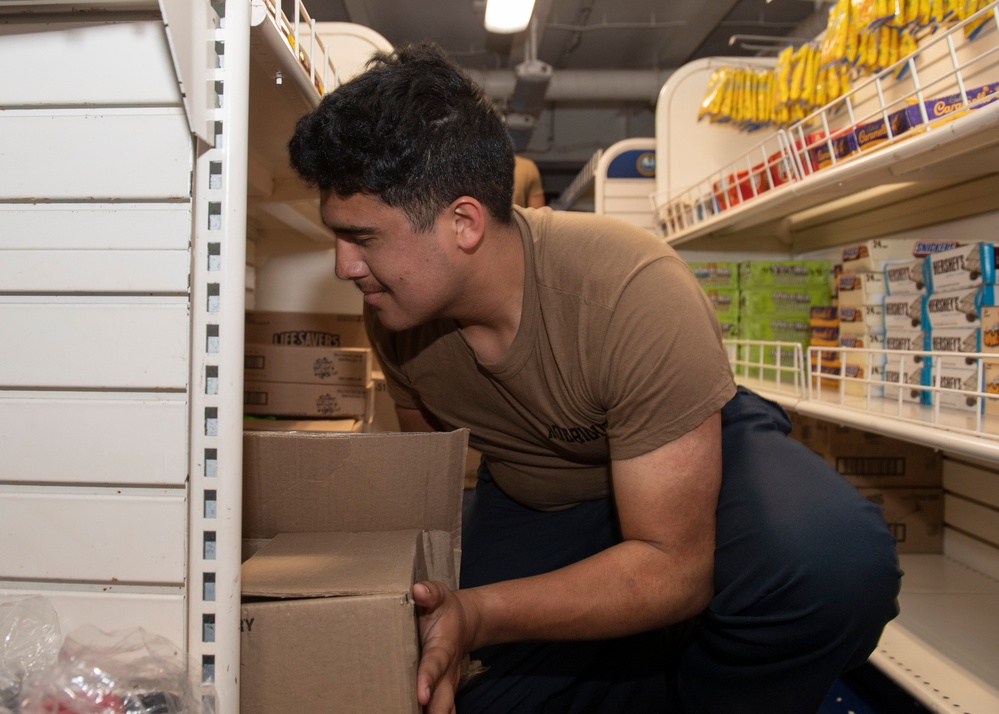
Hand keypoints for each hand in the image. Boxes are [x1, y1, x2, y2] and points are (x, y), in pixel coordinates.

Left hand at [413, 581, 479, 713]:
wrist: (467, 621)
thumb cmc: (446, 609)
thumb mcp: (439, 595)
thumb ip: (430, 593)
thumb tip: (418, 590)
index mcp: (442, 648)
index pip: (434, 665)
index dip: (427, 680)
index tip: (421, 696)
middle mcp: (447, 672)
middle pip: (443, 700)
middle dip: (435, 712)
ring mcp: (447, 685)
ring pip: (445, 710)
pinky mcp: (444, 692)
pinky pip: (442, 710)